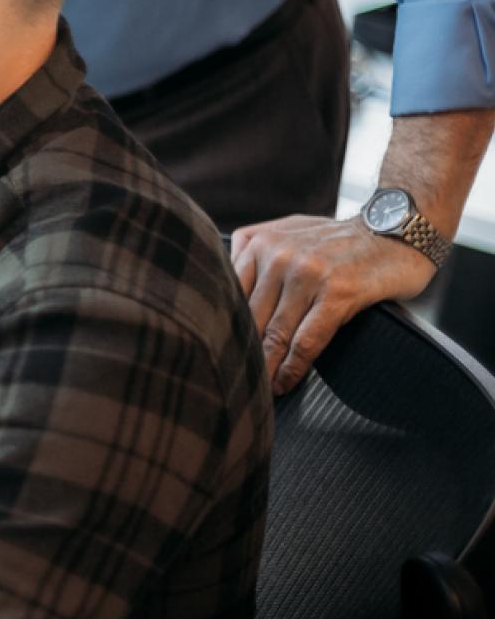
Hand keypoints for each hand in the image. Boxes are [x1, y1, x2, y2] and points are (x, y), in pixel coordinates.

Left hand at [232, 214, 439, 394]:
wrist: (398, 229)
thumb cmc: (340, 238)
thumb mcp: (289, 231)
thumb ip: (253, 249)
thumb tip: (221, 281)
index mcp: (260, 242)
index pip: (229, 293)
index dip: (224, 328)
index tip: (220, 352)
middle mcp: (278, 255)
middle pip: (250, 316)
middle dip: (242, 352)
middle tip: (236, 379)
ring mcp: (308, 273)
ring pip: (275, 332)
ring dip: (266, 367)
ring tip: (260, 389)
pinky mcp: (337, 292)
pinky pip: (307, 340)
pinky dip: (294, 366)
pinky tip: (286, 382)